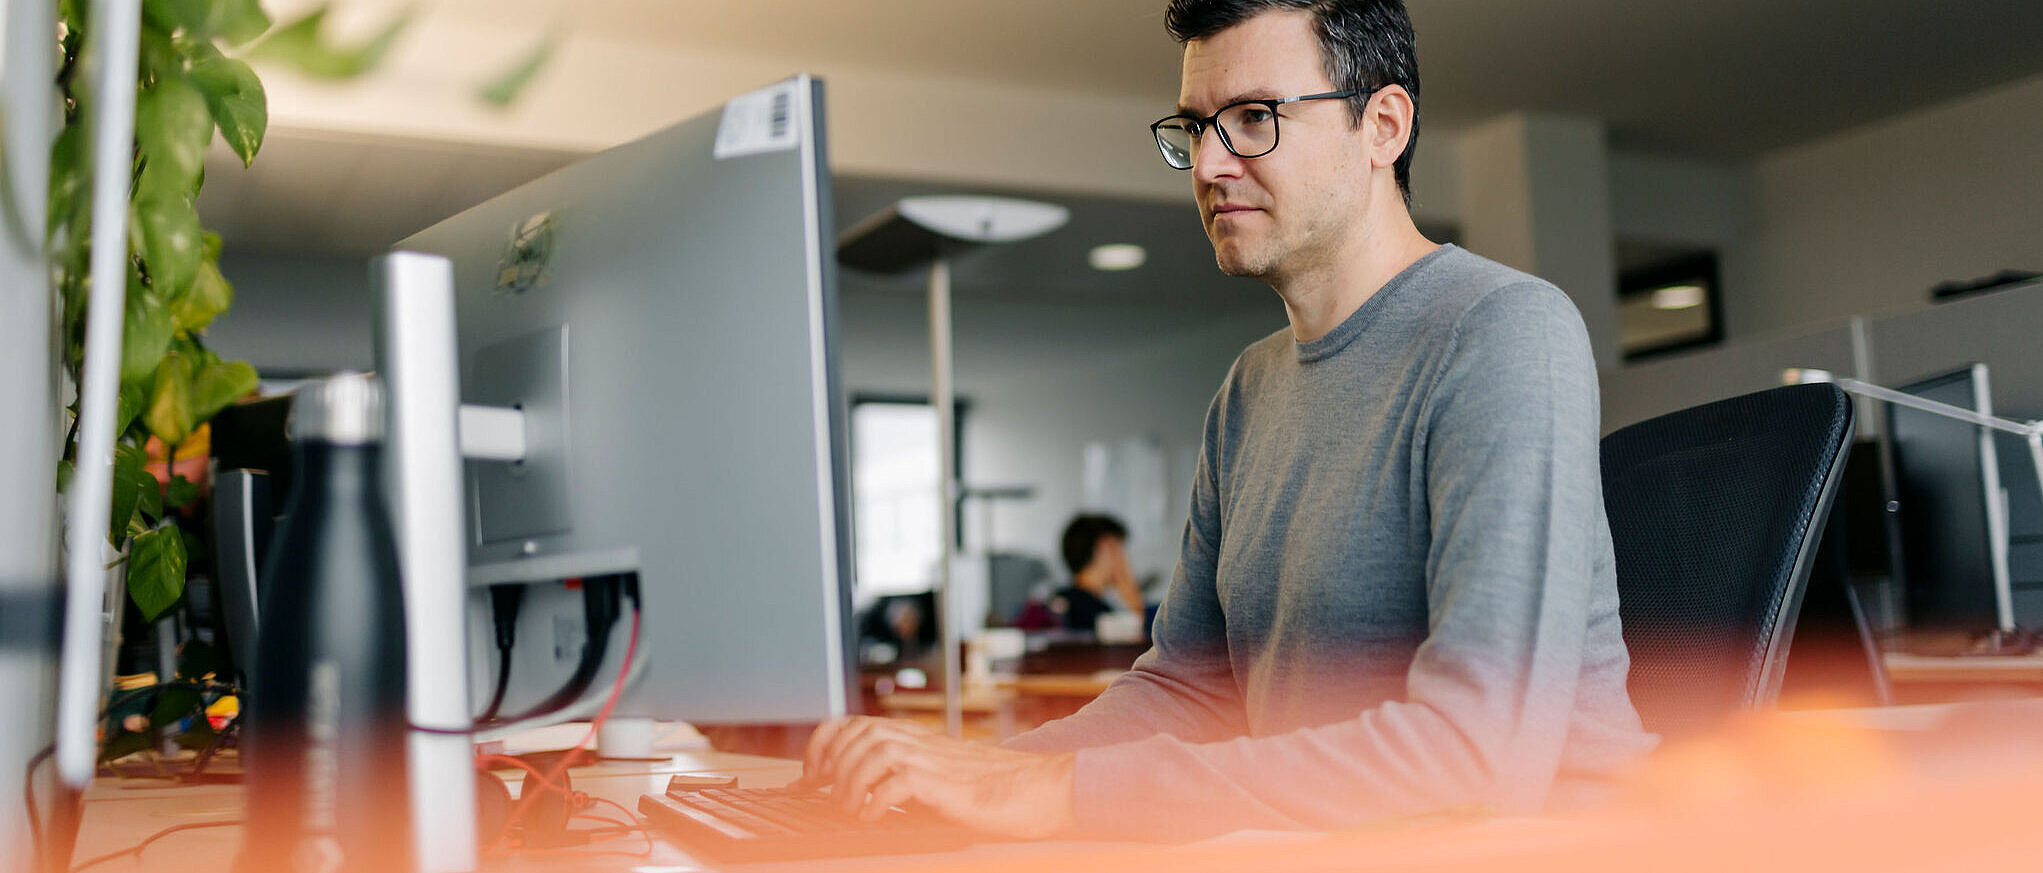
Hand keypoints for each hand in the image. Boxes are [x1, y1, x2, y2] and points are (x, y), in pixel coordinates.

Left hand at [800, 716, 1075, 837]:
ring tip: (850, 809)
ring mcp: (931, 759)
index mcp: (914, 737)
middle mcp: (918, 741)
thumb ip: (907, 771)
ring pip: (870, 752)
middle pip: (856, 735)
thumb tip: (864, 790)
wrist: (1037, 788)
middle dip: (830, 765)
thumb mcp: (939, 772)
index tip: (811, 772)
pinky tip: (873, 816)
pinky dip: (875, 800)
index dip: (823, 744)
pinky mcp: (943, 783)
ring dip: (850, 783)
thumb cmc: (991, 787)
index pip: (853, 723)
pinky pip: (896, 782)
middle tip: (823, 794)